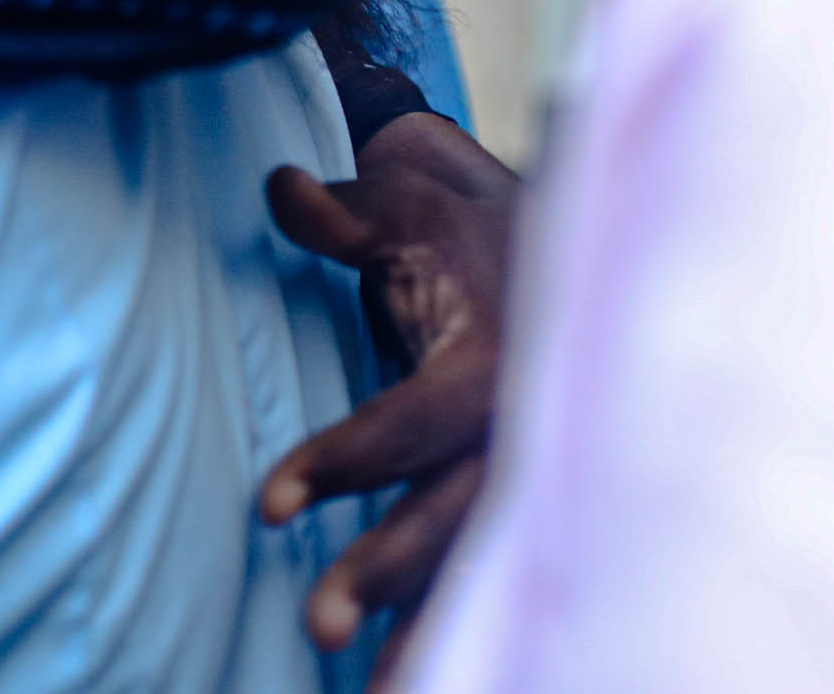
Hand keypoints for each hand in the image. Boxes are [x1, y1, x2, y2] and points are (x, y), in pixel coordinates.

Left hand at [260, 111, 520, 680]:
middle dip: (388, 573)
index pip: (413, 422)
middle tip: (314, 626)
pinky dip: (472, 634)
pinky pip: (501, 577)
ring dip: (429, 631)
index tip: (268, 504)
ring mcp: (536, 474)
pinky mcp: (533, 503)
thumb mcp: (410, 203)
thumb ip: (345, 212)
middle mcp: (525, 429)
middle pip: (456, 516)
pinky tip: (419, 687)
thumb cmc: (465, 227)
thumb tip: (283, 190)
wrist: (564, 240)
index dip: (346, 459)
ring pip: (484, 566)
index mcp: (493, 359)